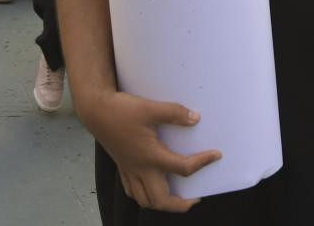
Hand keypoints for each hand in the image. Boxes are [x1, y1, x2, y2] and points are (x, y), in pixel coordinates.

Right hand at [83, 91, 220, 211]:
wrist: (97, 112)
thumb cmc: (122, 110)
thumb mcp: (151, 108)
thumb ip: (175, 113)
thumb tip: (196, 118)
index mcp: (150, 156)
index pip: (182, 168)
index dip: (202, 162)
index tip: (216, 155)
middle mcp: (140, 168)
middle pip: (160, 200)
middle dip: (180, 205)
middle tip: (196, 198)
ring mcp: (130, 170)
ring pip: (144, 200)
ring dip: (162, 204)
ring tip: (177, 198)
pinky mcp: (123, 167)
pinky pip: (133, 191)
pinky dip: (145, 196)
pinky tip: (153, 187)